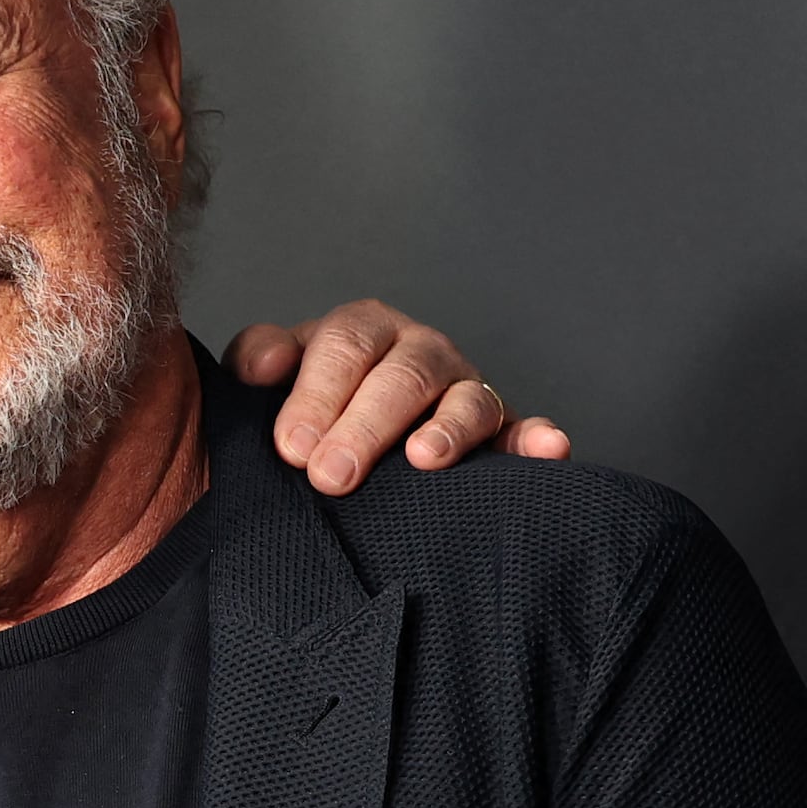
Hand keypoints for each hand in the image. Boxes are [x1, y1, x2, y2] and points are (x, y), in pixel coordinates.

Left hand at [228, 302, 568, 494]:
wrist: (344, 437)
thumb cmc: (308, 406)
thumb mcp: (275, 375)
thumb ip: (258, 358)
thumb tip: (260, 367)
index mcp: (364, 331)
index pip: (345, 346)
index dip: (318, 393)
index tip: (292, 447)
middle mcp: (420, 352)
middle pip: (403, 377)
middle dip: (366, 426)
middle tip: (332, 476)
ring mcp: (464, 390)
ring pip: (466, 401)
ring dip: (449, 429)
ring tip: (424, 459)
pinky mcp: (500, 433)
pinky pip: (522, 434)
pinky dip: (537, 442)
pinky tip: (548, 449)